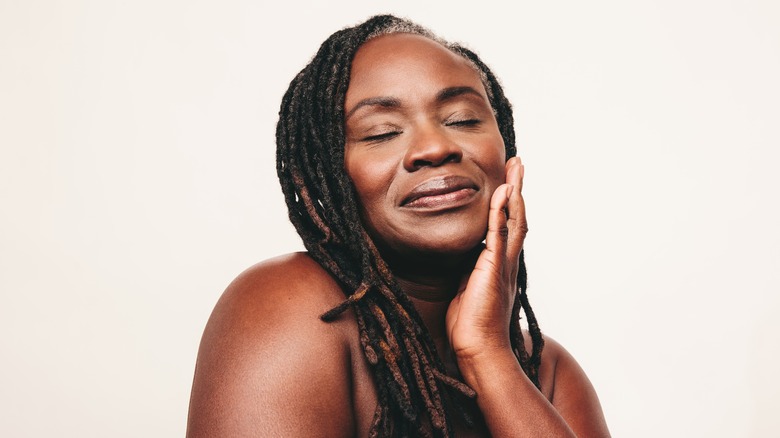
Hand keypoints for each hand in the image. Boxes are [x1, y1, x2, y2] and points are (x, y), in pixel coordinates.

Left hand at [446, 156, 526, 360]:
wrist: (478, 350)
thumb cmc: (470, 326)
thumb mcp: (467, 289)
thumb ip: (468, 271)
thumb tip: (461, 261)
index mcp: (500, 266)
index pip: (507, 227)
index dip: (508, 204)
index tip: (507, 182)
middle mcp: (507, 262)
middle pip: (517, 217)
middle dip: (517, 189)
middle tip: (518, 164)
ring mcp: (503, 265)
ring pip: (514, 221)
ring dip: (515, 192)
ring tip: (516, 168)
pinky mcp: (494, 269)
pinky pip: (498, 235)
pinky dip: (502, 212)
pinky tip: (503, 192)